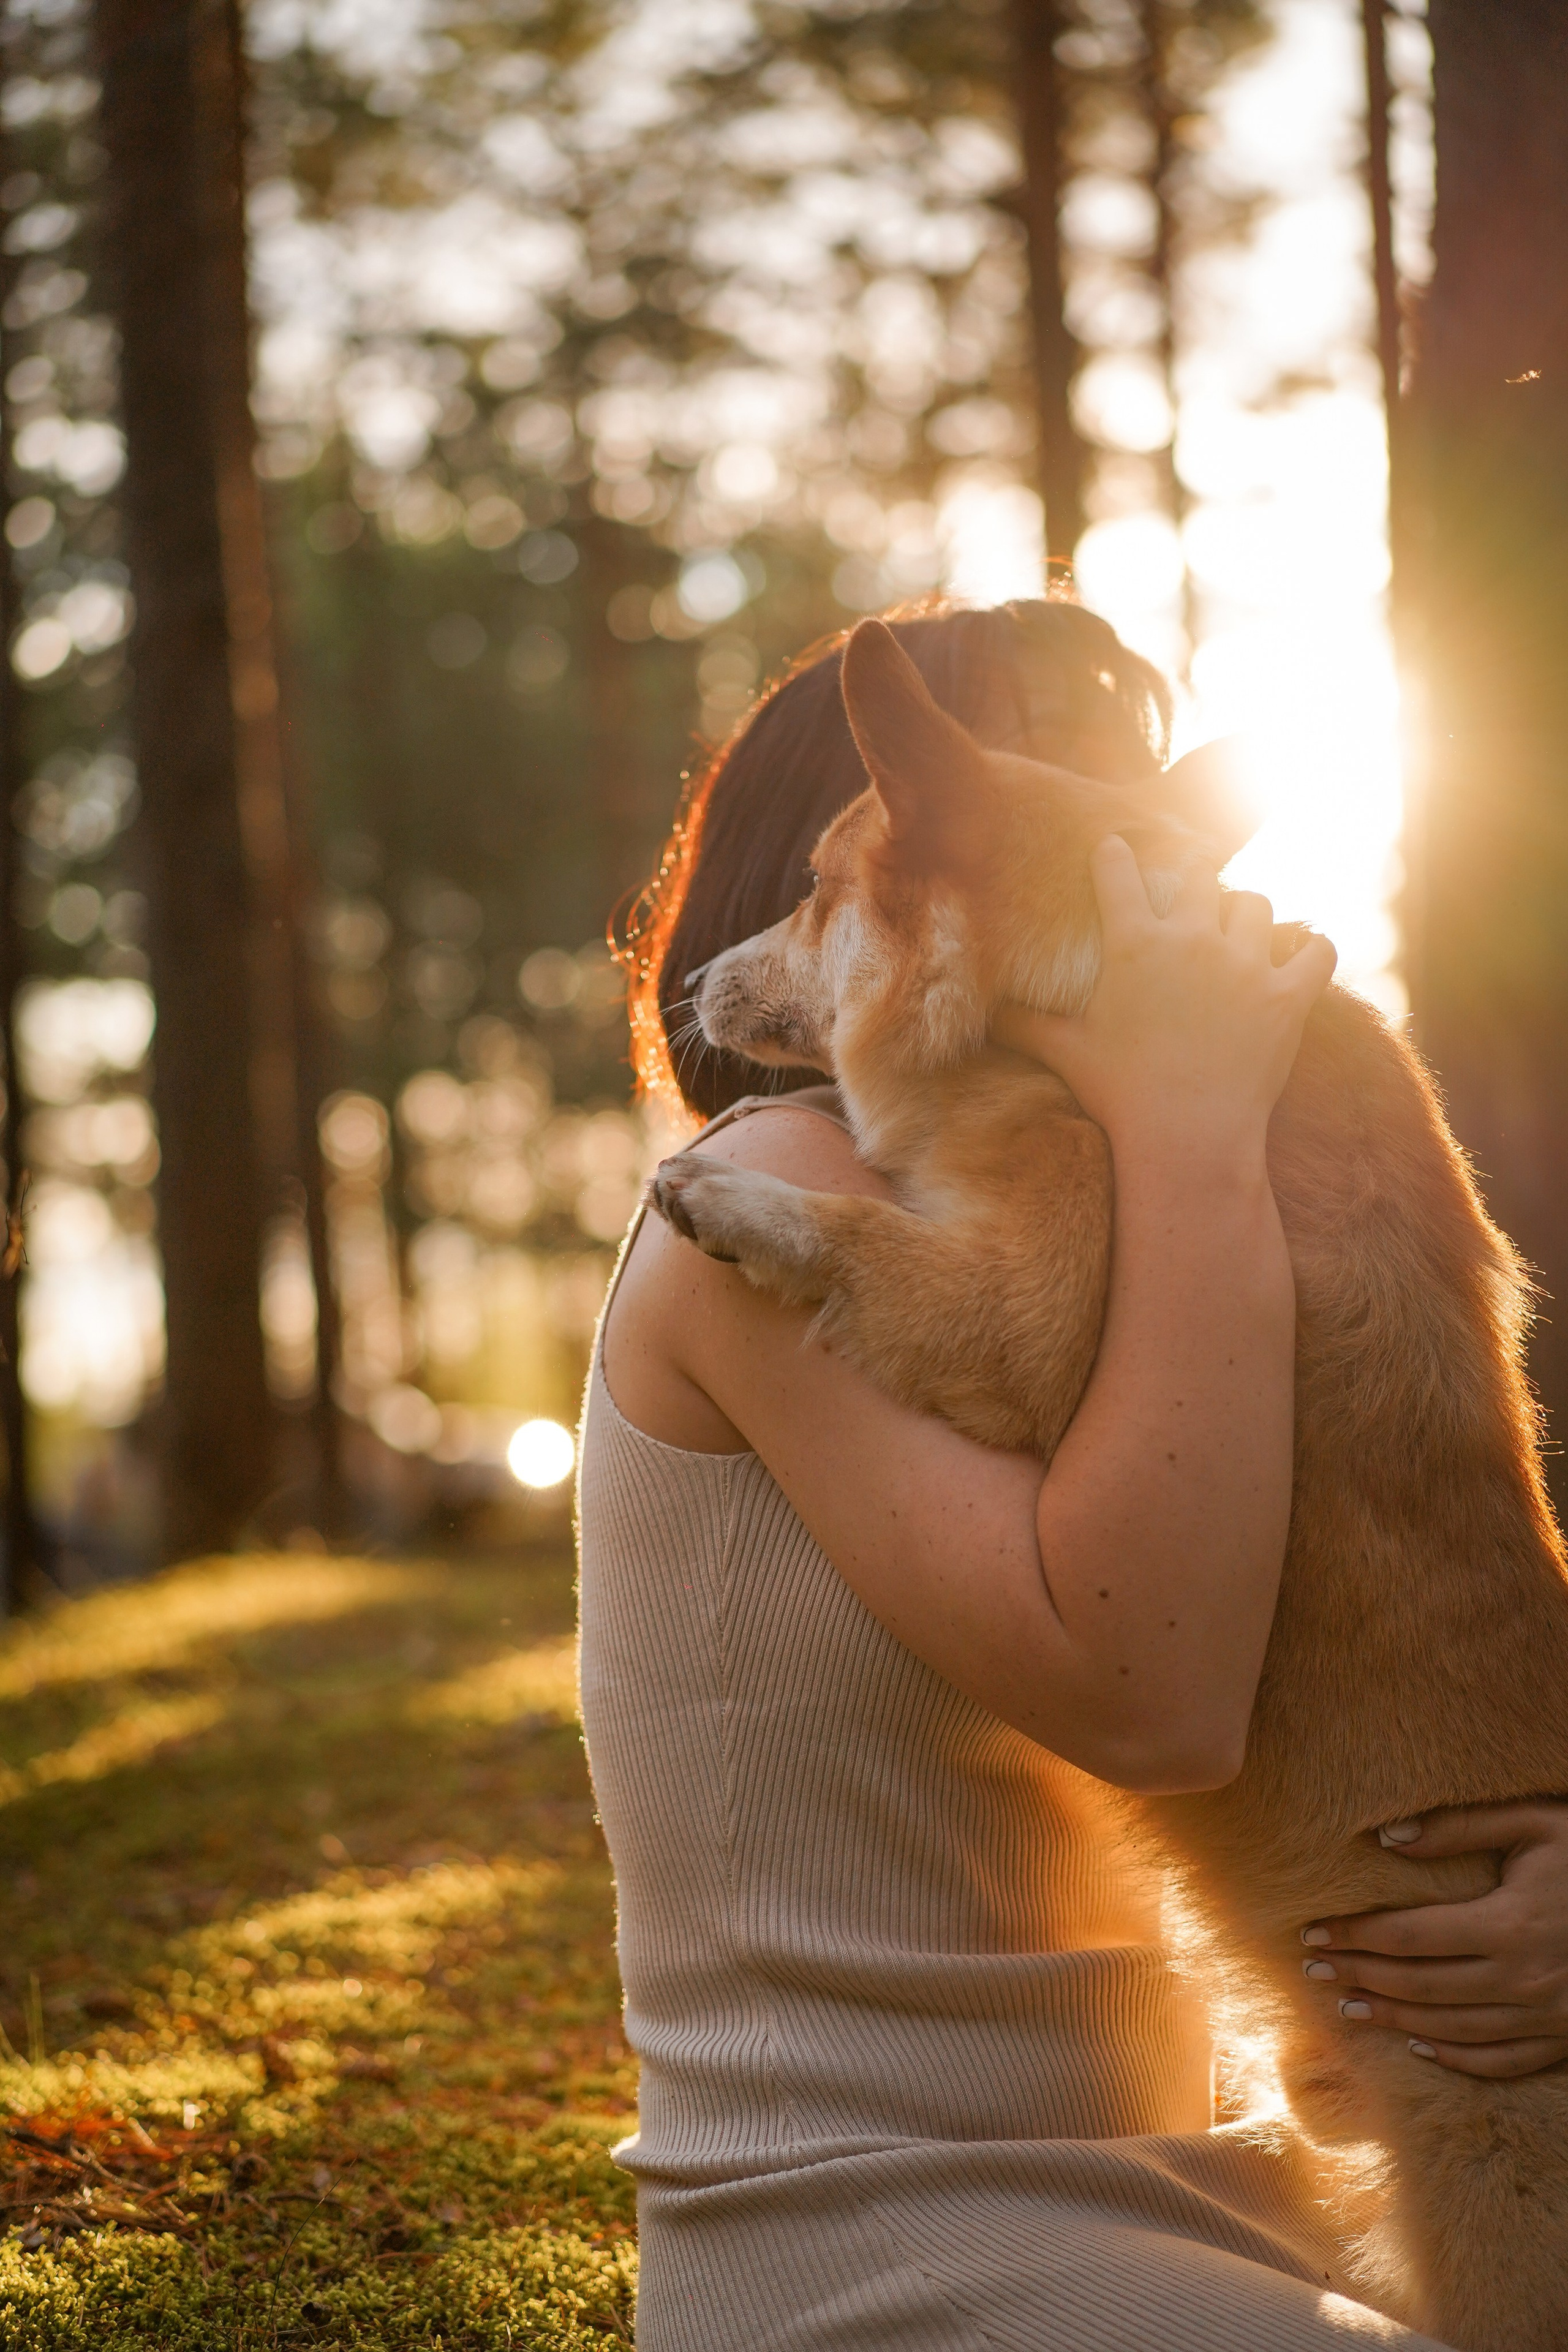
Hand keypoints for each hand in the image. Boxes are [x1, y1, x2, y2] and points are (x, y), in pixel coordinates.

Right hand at [992, 838, 1335, 1165]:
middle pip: (1199, 873)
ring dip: (1247, 913)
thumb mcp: (1066, 1052)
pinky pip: (1318, 949)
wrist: (1187, 1140)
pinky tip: (1304, 956)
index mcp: (1133, 944)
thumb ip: (1025, 1024)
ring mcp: (1245, 965)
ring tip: (1242, 928)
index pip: (1119, 873)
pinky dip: (1313, 950)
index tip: (1115, 847)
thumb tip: (982, 1018)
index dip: (1115, 855)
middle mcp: (1192, 940)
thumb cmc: (1121, 1096)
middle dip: (1193, 874)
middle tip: (1192, 883)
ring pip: (1257, 903)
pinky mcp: (1288, 996)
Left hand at [1299, 1803, 1567, 2078]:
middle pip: (1420, 1986)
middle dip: (1361, 1978)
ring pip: (1453, 2028)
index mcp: (1509, 1924)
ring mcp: (1547, 2016)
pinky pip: (1502, 2059)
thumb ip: (1460, 1827)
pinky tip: (1422, 2045)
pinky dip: (1457, 2057)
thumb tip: (1387, 1837)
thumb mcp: (1535, 1822)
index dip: (1354, 1936)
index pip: (1408, 1936)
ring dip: (1395, 2019)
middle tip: (1314, 1972)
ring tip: (1350, 2007)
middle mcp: (1524, 1979)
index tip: (1312, 1935)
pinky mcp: (1567, 2037)